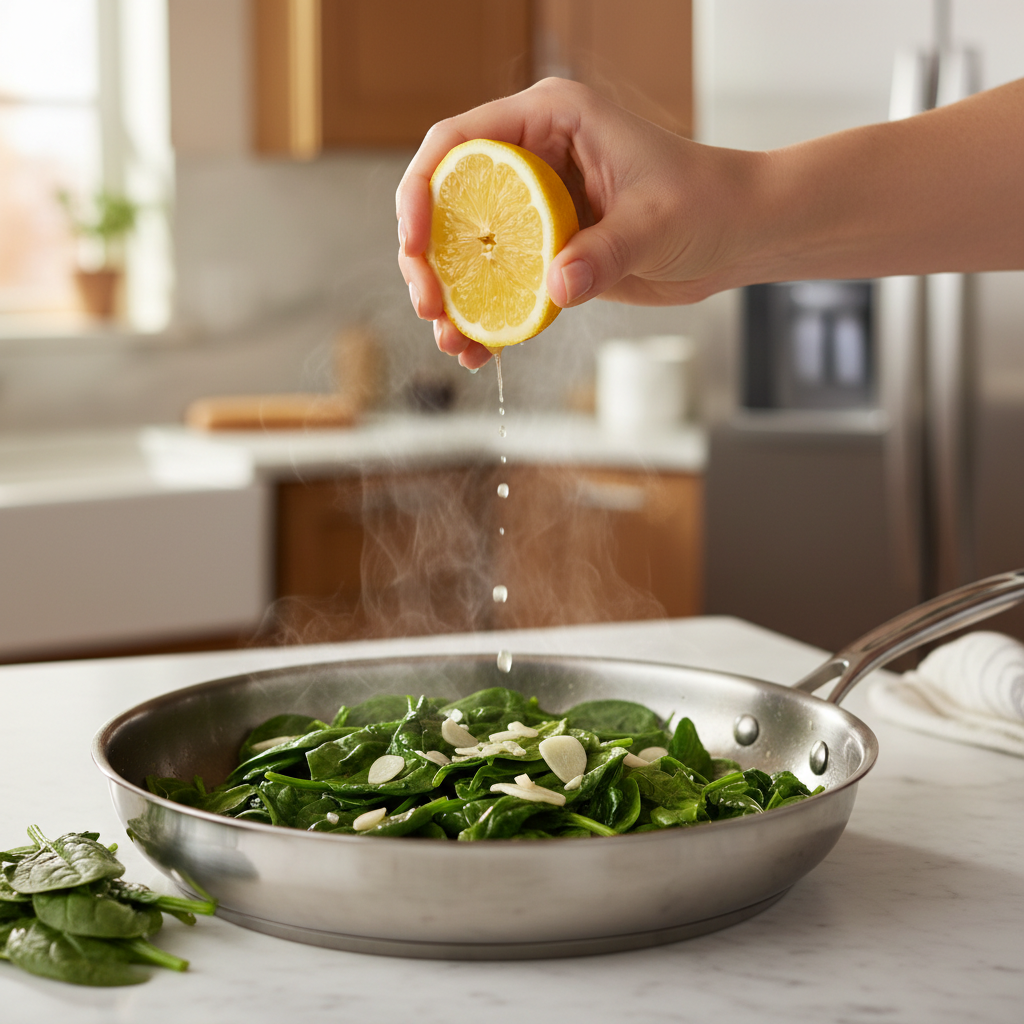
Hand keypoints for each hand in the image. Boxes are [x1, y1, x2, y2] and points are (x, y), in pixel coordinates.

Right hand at [395, 77, 759, 366]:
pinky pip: (502, 284)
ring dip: (452, 296)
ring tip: (453, 342)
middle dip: (427, 258)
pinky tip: (479, 350)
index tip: (413, 244)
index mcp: (550, 121)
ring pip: (468, 250)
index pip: (459, 143)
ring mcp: (537, 207)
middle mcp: (534, 158)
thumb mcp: (656, 224)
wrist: (738, 235)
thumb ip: (604, 252)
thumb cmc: (708, 203)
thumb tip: (554, 286)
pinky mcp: (549, 250)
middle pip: (448, 201)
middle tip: (432, 307)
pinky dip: (486, 317)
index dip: (420, 190)